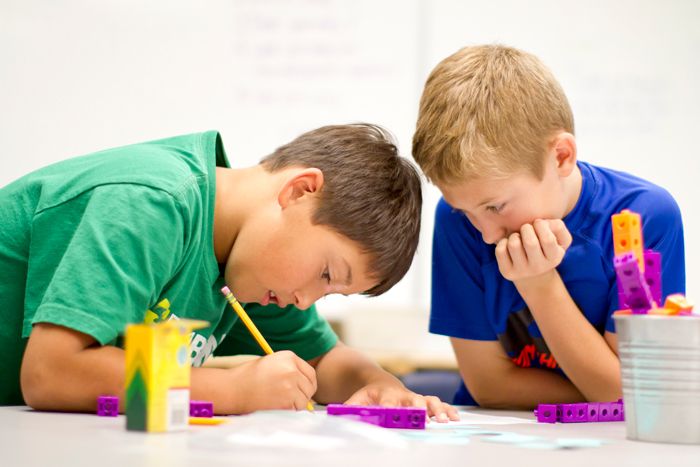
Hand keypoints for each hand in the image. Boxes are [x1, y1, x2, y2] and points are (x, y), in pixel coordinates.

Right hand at [227, 350, 316, 412]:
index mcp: (289, 357)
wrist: (233, 388)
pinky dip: (289, 412)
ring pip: (305, 401)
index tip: (302, 390)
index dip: (307, 384)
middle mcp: (292, 369)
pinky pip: (296, 410)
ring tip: (279, 402)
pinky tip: (276, 407)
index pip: (310, 374)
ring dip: (296, 405)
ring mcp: (290, 385)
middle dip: (302, 395)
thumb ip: (290, 370)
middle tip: (288, 399)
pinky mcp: (287, 401)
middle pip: (310, 388)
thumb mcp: (272, 363)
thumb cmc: (249, 377)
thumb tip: (306, 386)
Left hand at [343, 382, 459, 422]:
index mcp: (385, 394)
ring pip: (429, 400)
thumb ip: (350, 410)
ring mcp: (414, 398)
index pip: (389, 403)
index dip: (392, 410)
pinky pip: (438, 404)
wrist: (380, 382)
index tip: (395, 417)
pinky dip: (447, 410)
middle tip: (425, 418)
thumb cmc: (368, 396)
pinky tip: (455, 418)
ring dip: (438, 410)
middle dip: (420, 409)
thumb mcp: (356, 400)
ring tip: (445, 420)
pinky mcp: (423, 401)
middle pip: (413, 400)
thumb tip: (340, 418)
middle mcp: (403, 395)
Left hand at [495, 219, 571, 282]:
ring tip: (518, 238)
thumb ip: (557, 226)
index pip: (548, 239)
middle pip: (530, 242)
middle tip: (526, 229)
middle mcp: (539, 267)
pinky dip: (503, 242)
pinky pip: (500, 250)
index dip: (541, 226)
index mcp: (554, 258)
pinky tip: (509, 245)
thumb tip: (541, 223)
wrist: (533, 273)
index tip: (537, 224)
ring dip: (514, 235)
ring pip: (514, 244)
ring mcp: (522, 272)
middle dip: (526, 228)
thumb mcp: (559, 238)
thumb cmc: (545, 246)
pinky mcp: (507, 272)